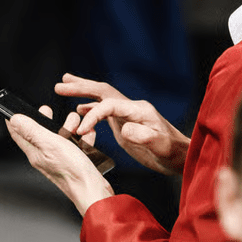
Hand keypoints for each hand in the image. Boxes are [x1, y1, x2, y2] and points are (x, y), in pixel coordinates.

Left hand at [5, 106, 113, 215]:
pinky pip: (75, 145)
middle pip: (39, 133)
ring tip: (75, 123)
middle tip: (46, 110)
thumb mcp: (50, 145)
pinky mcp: (73, 162)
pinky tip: (86, 136)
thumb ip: (32, 131)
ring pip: (60, 137)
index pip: (18, 134)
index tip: (12, 109)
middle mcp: (44, 156)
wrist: (93, 191)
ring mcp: (59, 159)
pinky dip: (81, 138)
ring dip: (68, 126)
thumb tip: (15, 119)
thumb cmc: (72, 172)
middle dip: (45, 120)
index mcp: (35, 152)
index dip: (14, 120)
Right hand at [56, 73, 190, 175]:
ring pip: (102, 98)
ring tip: (64, 85)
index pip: (109, 104)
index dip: (92, 115)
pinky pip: (105, 110)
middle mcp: (132, 107)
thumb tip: (124, 129)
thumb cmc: (172, 152)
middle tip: (60, 84)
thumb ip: (144, 136)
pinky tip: (79, 110)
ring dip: (83, 92)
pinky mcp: (126, 122)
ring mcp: (128, 114)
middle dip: (81, 87)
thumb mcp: (160, 146)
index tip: (80, 130)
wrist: (181, 157)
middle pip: (103, 91)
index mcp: (138, 109)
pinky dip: (90, 108)